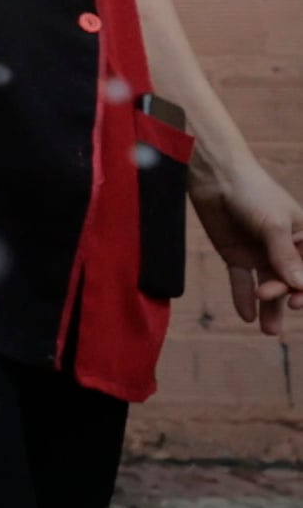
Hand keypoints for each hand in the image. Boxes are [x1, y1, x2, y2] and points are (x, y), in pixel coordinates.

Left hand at [197, 152, 302, 334]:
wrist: (214, 177)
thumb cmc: (252, 193)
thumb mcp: (273, 224)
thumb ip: (285, 256)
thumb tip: (300, 286)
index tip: (294, 302)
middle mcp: (284, 248)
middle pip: (289, 280)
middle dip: (282, 295)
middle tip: (268, 297)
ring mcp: (260, 252)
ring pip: (268, 285)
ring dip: (268, 306)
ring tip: (267, 330)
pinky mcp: (235, 254)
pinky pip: (242, 280)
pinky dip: (243, 297)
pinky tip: (246, 315)